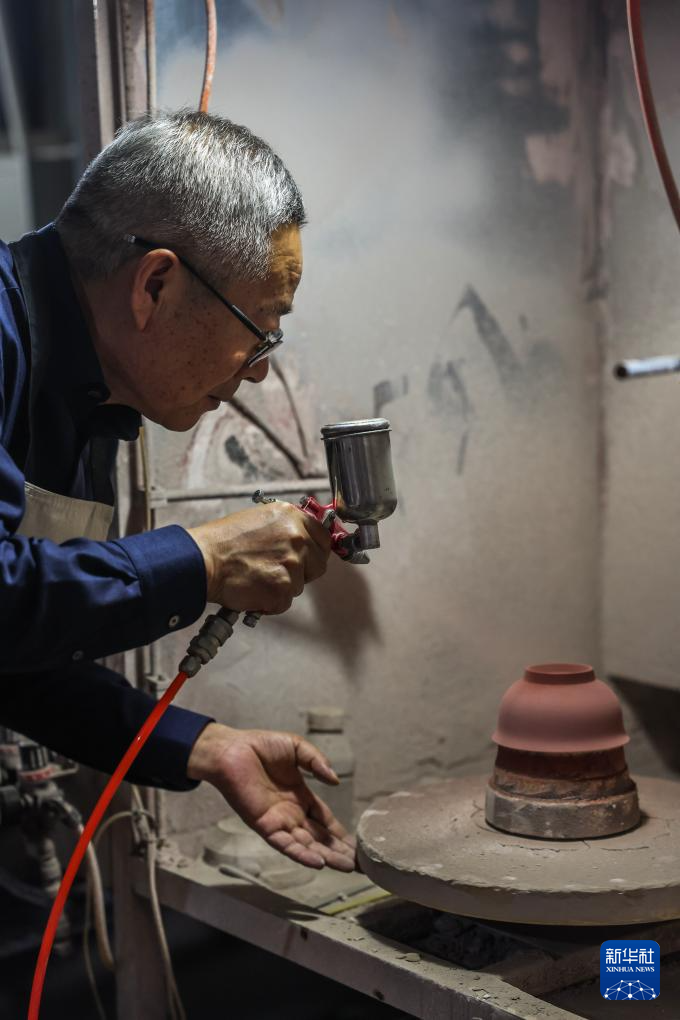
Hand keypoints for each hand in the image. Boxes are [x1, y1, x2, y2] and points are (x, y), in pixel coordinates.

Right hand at [187, 502, 330, 613]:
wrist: (203, 560)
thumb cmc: (224, 542)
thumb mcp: (260, 520)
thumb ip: (286, 528)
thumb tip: (303, 540)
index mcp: (292, 517)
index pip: (324, 538)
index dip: (315, 552)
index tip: (308, 559)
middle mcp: (297, 537)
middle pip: (318, 565)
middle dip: (302, 573)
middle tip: (276, 572)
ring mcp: (292, 563)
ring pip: (299, 586)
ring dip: (281, 588)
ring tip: (256, 578)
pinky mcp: (283, 587)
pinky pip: (284, 602)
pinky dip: (269, 603)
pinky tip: (253, 590)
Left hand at [187, 723, 356, 870]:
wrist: (232, 750)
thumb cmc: (261, 746)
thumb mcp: (296, 747)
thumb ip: (316, 762)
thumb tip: (336, 781)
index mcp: (301, 797)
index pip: (325, 820)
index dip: (341, 833)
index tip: (358, 847)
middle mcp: (292, 813)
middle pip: (320, 838)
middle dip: (339, 851)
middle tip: (360, 866)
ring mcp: (279, 821)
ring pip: (306, 845)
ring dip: (326, 857)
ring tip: (346, 868)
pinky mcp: (264, 825)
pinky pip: (285, 844)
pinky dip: (301, 854)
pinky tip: (318, 863)